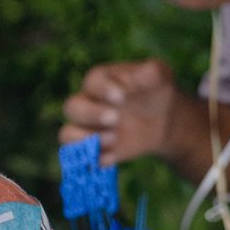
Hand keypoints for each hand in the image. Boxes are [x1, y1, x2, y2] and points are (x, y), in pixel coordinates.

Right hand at [60, 57, 179, 165]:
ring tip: (114, 138)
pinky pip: (82, 157)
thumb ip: (152, 72)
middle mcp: (87, 102)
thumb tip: (145, 72)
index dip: (103, 90)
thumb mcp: (160, 76)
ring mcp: (87, 127)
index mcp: (100, 80)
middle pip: (72, 107)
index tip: (122, 97)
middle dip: (91, 114)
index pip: (92, 82)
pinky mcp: (93, 148)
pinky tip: (114, 157)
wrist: (162, 120)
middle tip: (116, 119)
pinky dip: (95, 158)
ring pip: (67, 134)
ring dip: (85, 139)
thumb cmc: (156, 91)